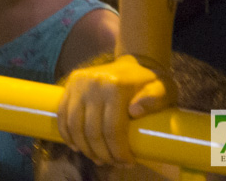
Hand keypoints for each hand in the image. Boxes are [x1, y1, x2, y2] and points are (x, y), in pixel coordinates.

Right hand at [56, 54, 175, 165]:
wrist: (133, 62)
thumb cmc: (149, 82)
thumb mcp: (163, 89)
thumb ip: (154, 99)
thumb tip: (134, 112)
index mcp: (115, 87)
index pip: (112, 129)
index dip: (118, 151)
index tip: (127, 162)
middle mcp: (93, 85)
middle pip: (92, 131)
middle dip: (102, 154)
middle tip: (112, 163)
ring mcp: (78, 84)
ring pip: (74, 125)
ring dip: (84, 147)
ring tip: (97, 158)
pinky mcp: (70, 85)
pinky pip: (62, 114)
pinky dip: (66, 134)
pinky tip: (76, 146)